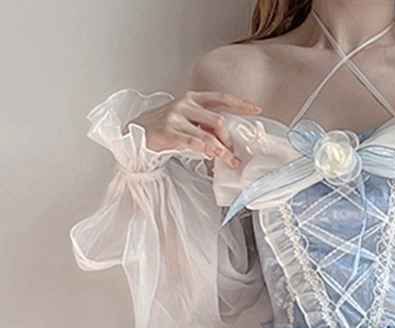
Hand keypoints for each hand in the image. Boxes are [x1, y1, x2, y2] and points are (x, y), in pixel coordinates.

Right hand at [133, 91, 262, 167]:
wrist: (137, 132)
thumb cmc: (166, 127)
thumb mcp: (189, 121)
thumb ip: (206, 125)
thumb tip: (228, 140)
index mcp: (193, 98)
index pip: (221, 98)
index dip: (240, 104)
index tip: (257, 110)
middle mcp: (185, 104)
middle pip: (218, 121)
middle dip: (229, 139)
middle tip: (235, 154)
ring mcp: (176, 117)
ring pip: (207, 134)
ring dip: (222, 150)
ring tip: (230, 161)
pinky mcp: (168, 132)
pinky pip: (192, 142)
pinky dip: (205, 149)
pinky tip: (211, 156)